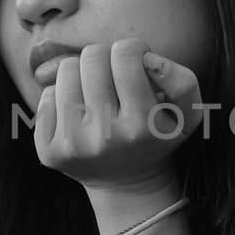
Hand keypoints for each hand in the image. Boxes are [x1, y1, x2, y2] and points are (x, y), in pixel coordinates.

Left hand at [35, 38, 206, 191]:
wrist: (126, 184)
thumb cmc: (156, 136)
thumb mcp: (187, 115)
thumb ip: (182, 81)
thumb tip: (149, 58)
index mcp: (141, 124)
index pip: (125, 54)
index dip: (132, 51)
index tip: (135, 66)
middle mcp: (105, 136)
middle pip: (92, 57)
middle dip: (105, 59)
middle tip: (112, 78)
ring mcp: (73, 145)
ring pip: (66, 70)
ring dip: (82, 74)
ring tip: (95, 93)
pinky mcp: (49, 151)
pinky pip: (47, 96)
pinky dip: (62, 97)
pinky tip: (78, 114)